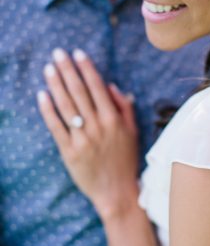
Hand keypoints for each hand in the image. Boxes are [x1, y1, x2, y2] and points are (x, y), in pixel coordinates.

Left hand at [37, 48, 138, 217]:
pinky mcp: (69, 151)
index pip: (97, 87)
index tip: (78, 53)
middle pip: (79, 92)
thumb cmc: (126, 160)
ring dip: (56, 85)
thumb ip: (124, 107)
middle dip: (68, 70)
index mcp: (114, 119)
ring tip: (49, 69)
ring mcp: (82, 139)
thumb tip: (111, 86)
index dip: (86, 68)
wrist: (117, 192)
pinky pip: (56, 127)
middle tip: (58, 53)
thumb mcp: (132, 132)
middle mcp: (97, 126)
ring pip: (66, 106)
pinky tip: (42, 95)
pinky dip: (48, 110)